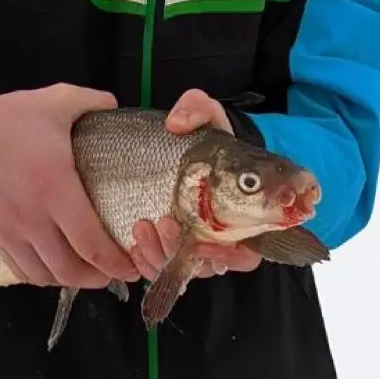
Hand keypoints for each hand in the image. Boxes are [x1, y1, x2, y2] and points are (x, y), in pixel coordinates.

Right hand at [0, 83, 139, 289]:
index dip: (116, 263)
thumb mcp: (57, 100)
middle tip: (115, 270)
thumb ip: (93, 102)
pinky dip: (42, 276)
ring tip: (89, 270)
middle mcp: (33, 218)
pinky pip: (21, 271)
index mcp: (55, 187)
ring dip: (71, 280)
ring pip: (45, 277)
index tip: (132, 265)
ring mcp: (10, 232)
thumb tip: (116, 106)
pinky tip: (55, 265)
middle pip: (70, 270)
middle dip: (98, 278)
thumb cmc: (8, 119)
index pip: (90, 243)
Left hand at [129, 90, 262, 280]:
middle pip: (208, 266)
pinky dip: (144, 260)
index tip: (207, 242)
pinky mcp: (164, 248)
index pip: (247, 253)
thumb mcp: (205, 115)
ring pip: (179, 269)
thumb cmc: (202, 138)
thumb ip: (198, 109)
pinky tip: (133, 241)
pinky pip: (156, 267)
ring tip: (140, 226)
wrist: (175, 148)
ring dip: (159, 254)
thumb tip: (176, 124)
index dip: (232, 255)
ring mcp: (190, 245)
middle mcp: (218, 238)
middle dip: (184, 252)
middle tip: (164, 222)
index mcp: (241, 215)